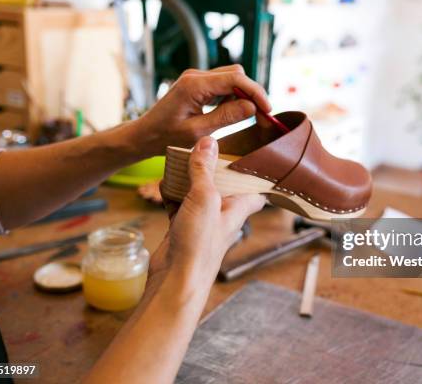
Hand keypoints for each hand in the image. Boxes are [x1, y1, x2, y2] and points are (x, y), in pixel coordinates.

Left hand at [134, 65, 270, 156]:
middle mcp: (196, 76)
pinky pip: (223, 84)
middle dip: (252, 93)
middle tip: (262, 117)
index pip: (235, 79)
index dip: (255, 92)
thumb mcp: (198, 132)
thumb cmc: (167, 137)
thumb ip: (226, 117)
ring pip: (231, 77)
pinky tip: (233, 113)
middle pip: (236, 74)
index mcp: (194, 85)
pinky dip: (233, 97)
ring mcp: (196, 78)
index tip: (267, 110)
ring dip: (243, 95)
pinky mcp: (197, 85)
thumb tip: (252, 107)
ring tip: (249, 117)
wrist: (145, 135)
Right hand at [150, 136, 264, 280]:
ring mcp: (202, 222)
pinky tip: (164, 183)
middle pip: (224, 187)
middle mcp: (222, 215)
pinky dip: (171, 194)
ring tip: (181, 159)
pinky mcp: (182, 228)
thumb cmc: (199, 245)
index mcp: (238, 209)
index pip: (257, 192)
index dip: (257, 176)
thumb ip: (204, 170)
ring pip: (198, 194)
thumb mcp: (205, 199)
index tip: (255, 157)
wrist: (175, 279)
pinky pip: (178, 204)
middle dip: (215, 170)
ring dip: (189, 179)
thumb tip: (208, 142)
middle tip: (207, 149)